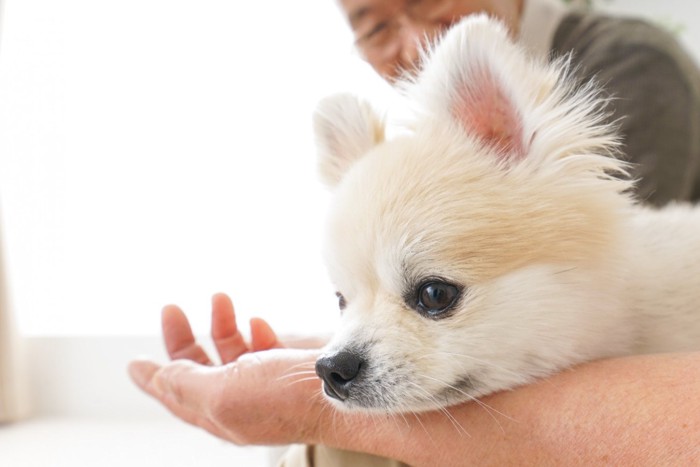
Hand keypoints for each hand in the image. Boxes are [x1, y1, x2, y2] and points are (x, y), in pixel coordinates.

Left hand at [128, 293, 324, 444]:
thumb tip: (156, 376)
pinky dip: (252, 332)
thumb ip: (185, 384)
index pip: (174, 393)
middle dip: (182, 339)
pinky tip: (255, 321)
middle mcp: (237, 400)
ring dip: (219, 326)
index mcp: (216, 411)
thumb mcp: (223, 392)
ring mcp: (262, 385)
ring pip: (229, 354)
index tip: (134, 363)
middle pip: (198, 369)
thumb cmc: (285, 397)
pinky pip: (261, 349)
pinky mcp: (286, 370)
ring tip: (219, 299)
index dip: (152, 377)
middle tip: (172, 310)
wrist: (345, 391)